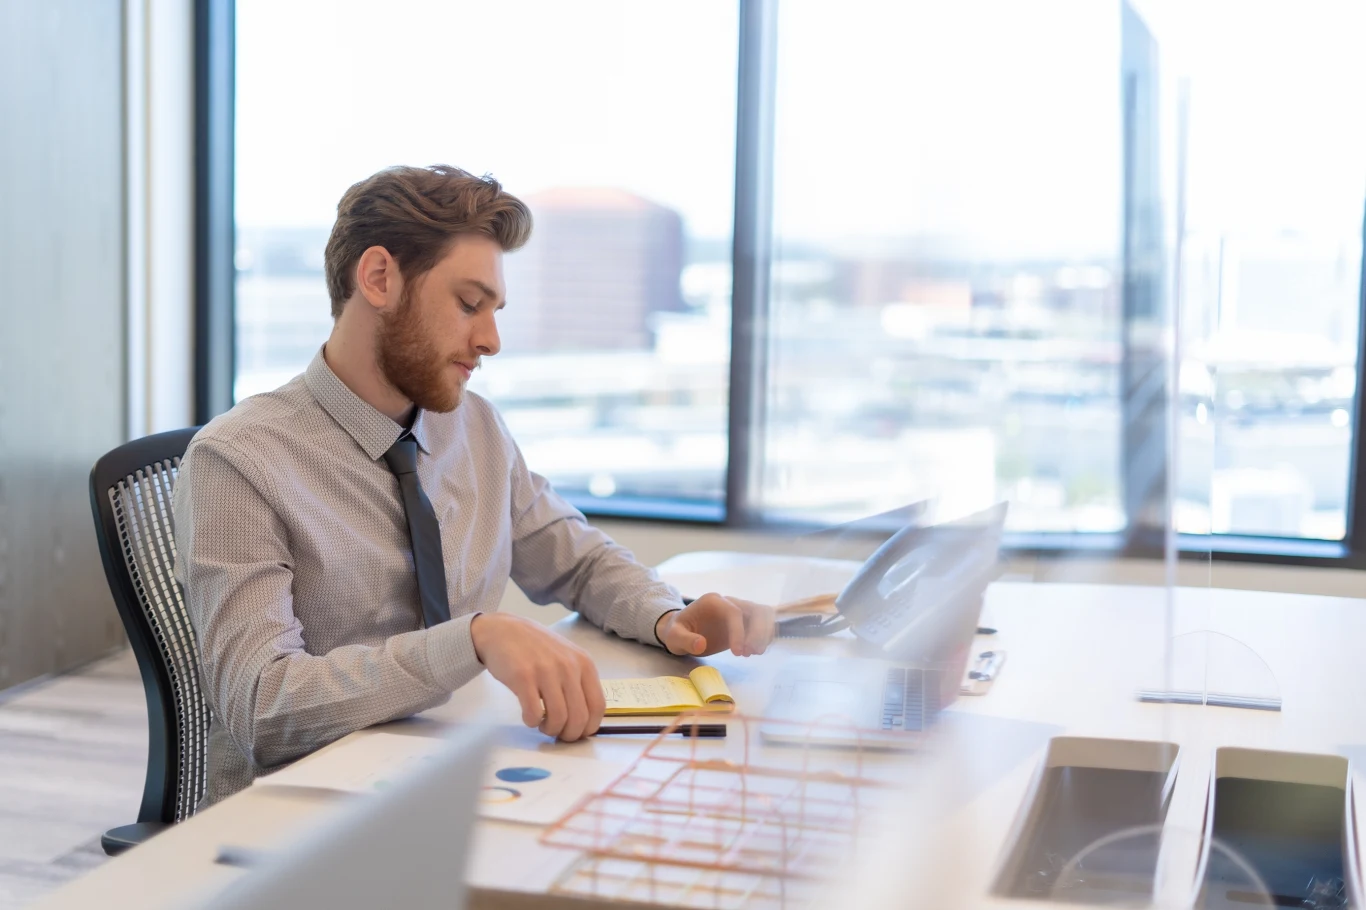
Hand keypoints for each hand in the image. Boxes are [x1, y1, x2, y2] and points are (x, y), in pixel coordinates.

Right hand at [470, 613, 604, 740]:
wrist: (504, 631)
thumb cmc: (536, 648)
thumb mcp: (567, 658)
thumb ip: (578, 682)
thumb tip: (585, 720)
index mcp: (584, 664)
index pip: (598, 706)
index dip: (589, 727)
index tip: (578, 733)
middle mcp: (569, 667)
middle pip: (579, 717)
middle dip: (569, 734)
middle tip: (558, 734)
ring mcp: (546, 671)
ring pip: (558, 718)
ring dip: (550, 730)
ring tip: (542, 724)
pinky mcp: (523, 677)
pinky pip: (534, 714)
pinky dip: (532, 722)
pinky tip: (528, 715)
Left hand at [654, 594, 774, 657]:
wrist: (681, 630)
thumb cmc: (677, 631)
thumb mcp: (673, 636)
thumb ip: (686, 640)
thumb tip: (701, 644)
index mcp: (713, 602)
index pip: (734, 612)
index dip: (739, 632)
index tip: (738, 653)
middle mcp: (729, 603)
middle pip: (755, 610)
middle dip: (758, 632)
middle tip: (750, 653)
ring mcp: (738, 612)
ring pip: (763, 615)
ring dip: (764, 634)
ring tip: (754, 653)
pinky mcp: (744, 623)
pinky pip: (762, 625)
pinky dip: (764, 636)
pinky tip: (754, 651)